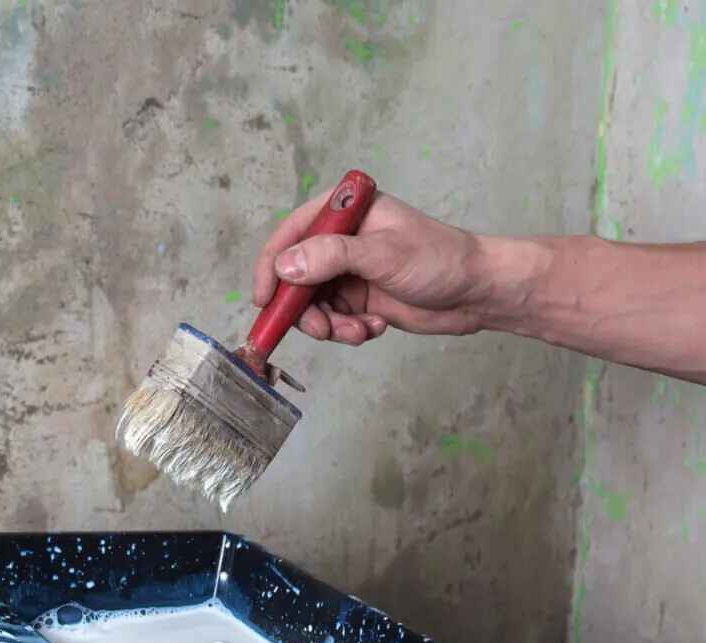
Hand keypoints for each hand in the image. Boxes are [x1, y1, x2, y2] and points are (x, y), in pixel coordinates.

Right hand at [253, 191, 489, 344]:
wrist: (478, 292)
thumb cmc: (440, 259)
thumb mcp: (382, 254)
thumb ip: (331, 257)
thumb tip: (285, 267)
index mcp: (344, 212)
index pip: (291, 233)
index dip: (271, 266)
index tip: (264, 299)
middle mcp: (340, 239)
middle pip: (295, 276)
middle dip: (305, 308)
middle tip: (322, 329)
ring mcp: (348, 270)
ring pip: (312, 304)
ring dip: (330, 324)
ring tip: (358, 331)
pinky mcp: (359, 298)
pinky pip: (333, 319)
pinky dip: (348, 330)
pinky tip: (375, 328)